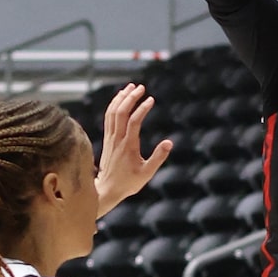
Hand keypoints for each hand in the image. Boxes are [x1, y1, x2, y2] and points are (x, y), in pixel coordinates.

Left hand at [95, 83, 173, 215]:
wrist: (107, 189)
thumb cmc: (128, 183)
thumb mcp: (147, 173)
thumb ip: (158, 158)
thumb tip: (169, 142)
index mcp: (128, 146)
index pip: (134, 122)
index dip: (142, 109)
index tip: (151, 99)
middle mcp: (117, 139)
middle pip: (121, 112)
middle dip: (131, 97)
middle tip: (141, 87)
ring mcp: (110, 138)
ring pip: (112, 113)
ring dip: (121, 98)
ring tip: (131, 87)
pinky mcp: (107, 139)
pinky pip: (108, 117)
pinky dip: (114, 105)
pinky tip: (120, 98)